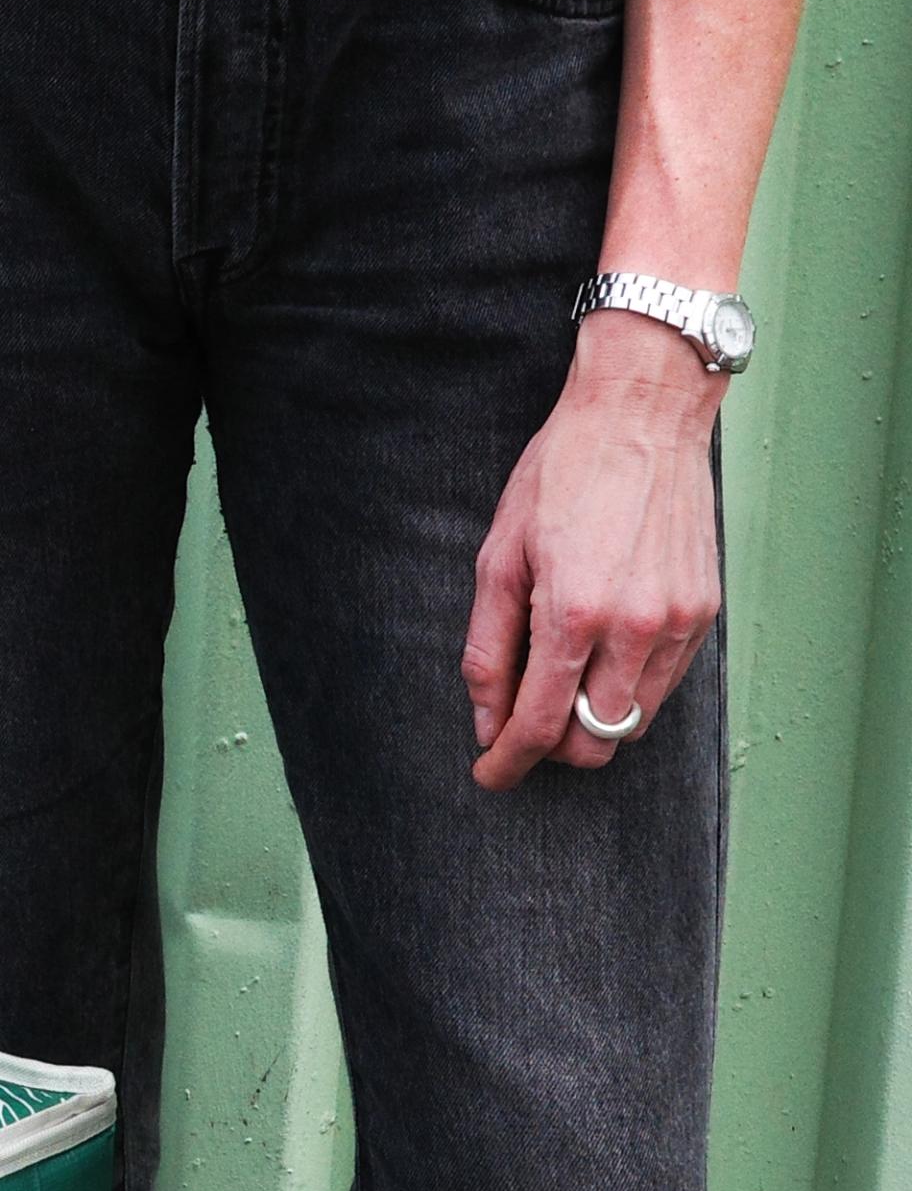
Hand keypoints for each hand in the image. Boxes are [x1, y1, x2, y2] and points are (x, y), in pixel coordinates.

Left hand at [461, 310, 726, 789]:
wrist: (640, 416)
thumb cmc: (560, 477)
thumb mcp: (498, 559)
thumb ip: (489, 650)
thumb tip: (486, 721)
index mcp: (575, 612)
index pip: (539, 724)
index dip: (508, 761)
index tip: (490, 775)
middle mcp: (637, 624)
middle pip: (596, 740)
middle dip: (552, 748)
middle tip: (520, 726)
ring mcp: (679, 619)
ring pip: (635, 719)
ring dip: (591, 720)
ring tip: (558, 682)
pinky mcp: (704, 609)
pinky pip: (664, 682)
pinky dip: (627, 687)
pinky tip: (599, 654)